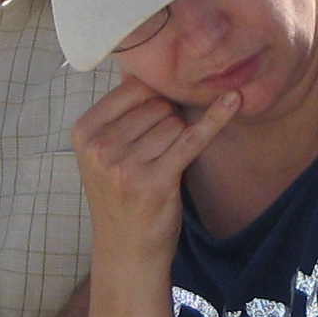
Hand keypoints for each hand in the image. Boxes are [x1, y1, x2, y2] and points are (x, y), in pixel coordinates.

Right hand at [72, 77, 239, 266]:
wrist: (126, 252)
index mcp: (84, 131)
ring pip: (175, 124)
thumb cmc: (120, 196)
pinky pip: (193, 139)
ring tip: (160, 168)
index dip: (154, 100)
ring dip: (178, 141)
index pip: (134, 89)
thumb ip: (122, 112)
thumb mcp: (104, 153)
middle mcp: (101, 147)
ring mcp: (126, 166)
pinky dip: (215, 119)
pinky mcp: (156, 182)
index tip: (156, 119)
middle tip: (154, 156)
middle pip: (157, 106)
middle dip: (166, 123)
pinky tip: (233, 101)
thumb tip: (150, 64)